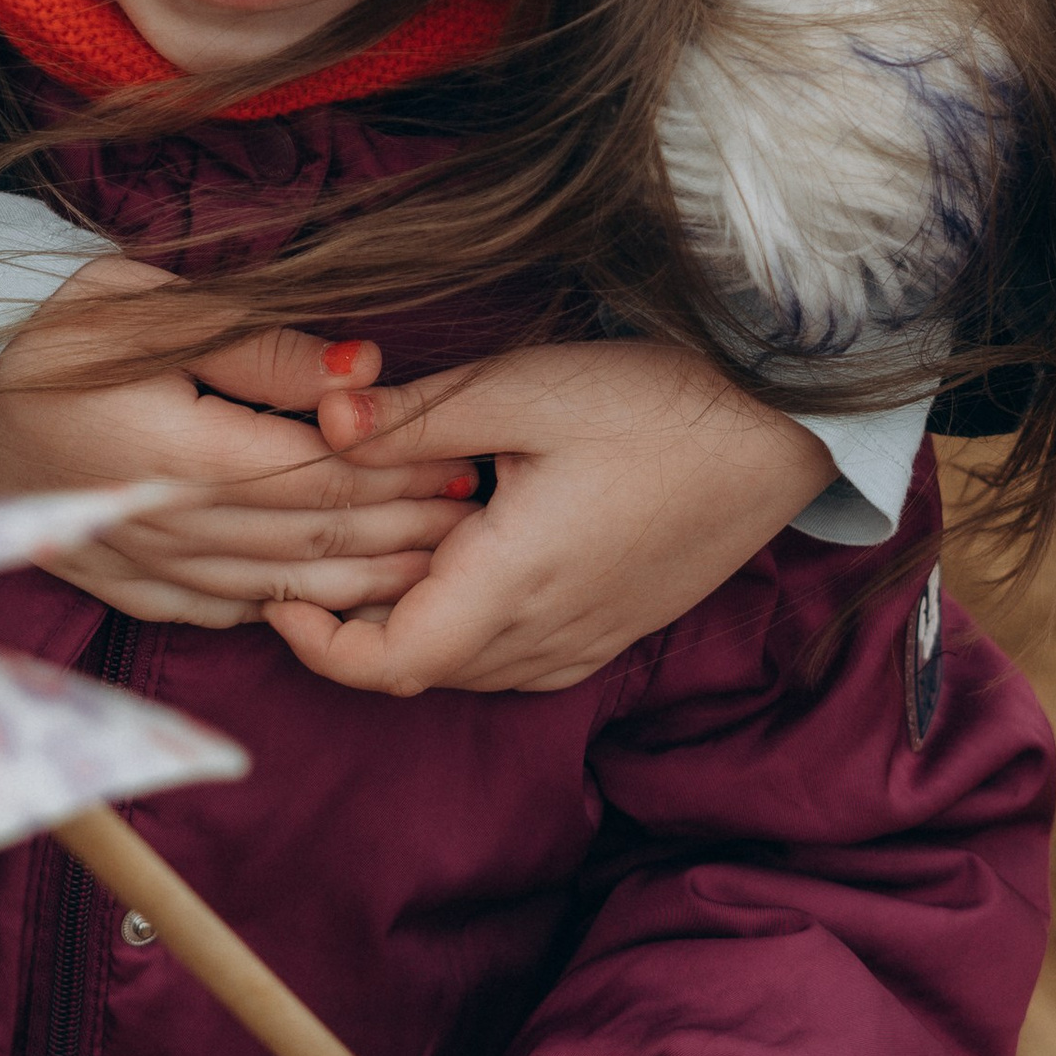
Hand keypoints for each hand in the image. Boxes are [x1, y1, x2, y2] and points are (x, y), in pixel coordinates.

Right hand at [0, 255, 479, 627]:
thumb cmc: (49, 329)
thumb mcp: (150, 307)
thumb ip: (261, 345)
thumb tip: (365, 367)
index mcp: (181, 452)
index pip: (322, 478)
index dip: (401, 474)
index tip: (461, 458)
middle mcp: (169, 524)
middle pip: (314, 541)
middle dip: (403, 531)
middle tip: (470, 517)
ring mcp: (144, 564)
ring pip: (280, 588)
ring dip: (363, 579)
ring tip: (432, 564)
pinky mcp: (122, 583)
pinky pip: (222, 610)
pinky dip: (287, 607)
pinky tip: (330, 597)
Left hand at [265, 340, 832, 693]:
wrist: (781, 431)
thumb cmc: (657, 404)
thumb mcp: (522, 388)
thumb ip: (413, 415)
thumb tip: (318, 422)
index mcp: (510, 589)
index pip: (384, 665)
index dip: (314, 641)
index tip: (274, 589)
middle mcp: (544, 638)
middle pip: (415, 667)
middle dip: (349, 622)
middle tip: (304, 549)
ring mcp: (582, 643)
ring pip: (462, 665)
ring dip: (407, 620)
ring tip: (369, 542)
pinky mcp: (609, 629)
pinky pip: (510, 655)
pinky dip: (460, 620)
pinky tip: (454, 550)